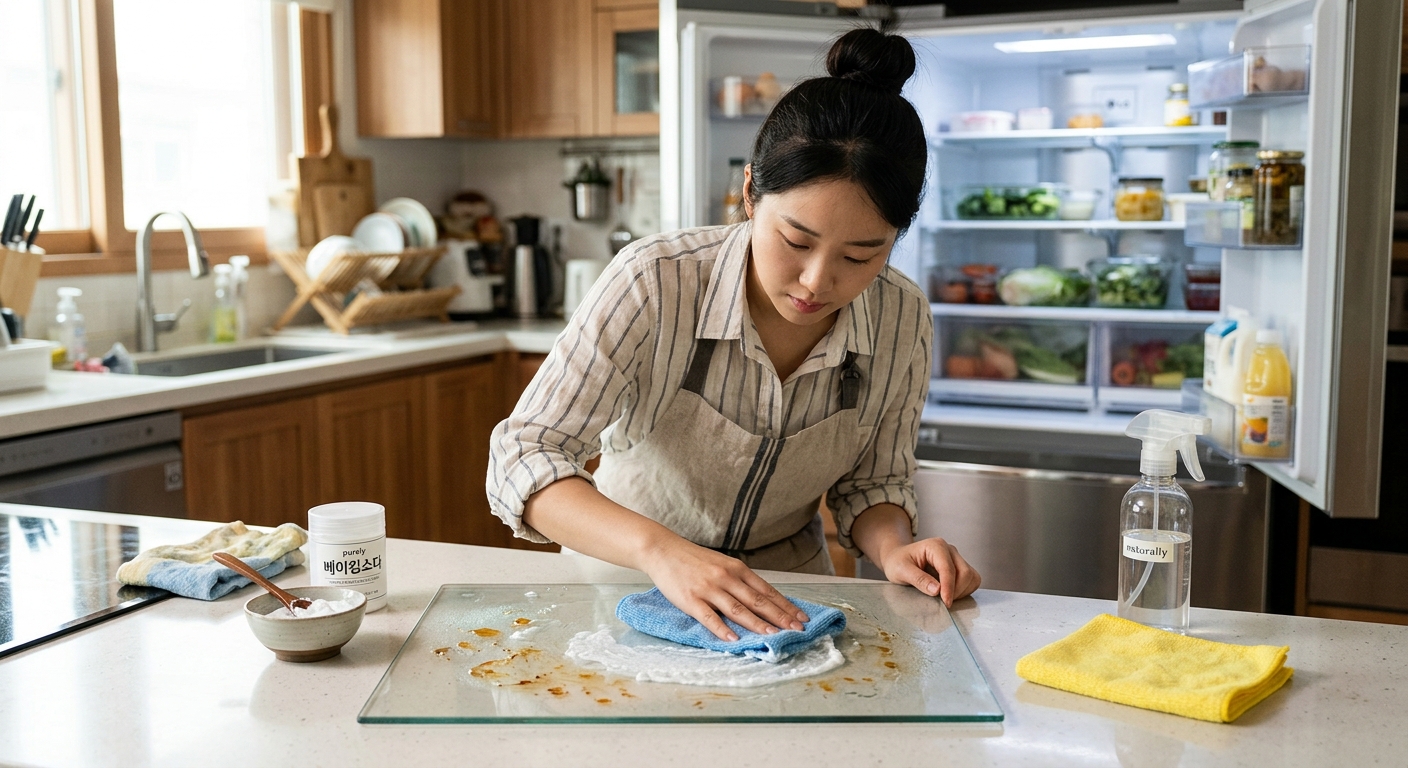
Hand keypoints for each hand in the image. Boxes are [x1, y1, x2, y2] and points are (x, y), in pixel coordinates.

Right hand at [640, 536, 809, 641]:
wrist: (663, 550)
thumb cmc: (694, 559)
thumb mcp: (722, 564)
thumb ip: (740, 580)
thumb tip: (763, 598)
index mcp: (736, 569)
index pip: (767, 591)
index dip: (785, 605)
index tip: (801, 617)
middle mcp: (726, 578)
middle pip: (758, 601)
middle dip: (780, 617)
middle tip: (797, 630)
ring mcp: (708, 589)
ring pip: (738, 609)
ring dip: (757, 624)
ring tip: (772, 635)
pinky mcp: (691, 600)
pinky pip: (709, 617)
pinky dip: (722, 629)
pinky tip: (733, 639)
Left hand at [878, 536, 980, 606]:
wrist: (898, 558)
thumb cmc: (898, 562)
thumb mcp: (901, 570)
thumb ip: (919, 579)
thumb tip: (937, 590)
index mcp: (936, 546)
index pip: (948, 569)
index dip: (949, 588)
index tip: (946, 603)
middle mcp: (950, 550)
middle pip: (965, 573)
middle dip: (956, 591)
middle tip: (942, 602)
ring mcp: (956, 558)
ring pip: (971, 577)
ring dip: (961, 592)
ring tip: (944, 597)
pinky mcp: (960, 567)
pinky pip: (972, 580)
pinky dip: (965, 590)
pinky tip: (950, 594)